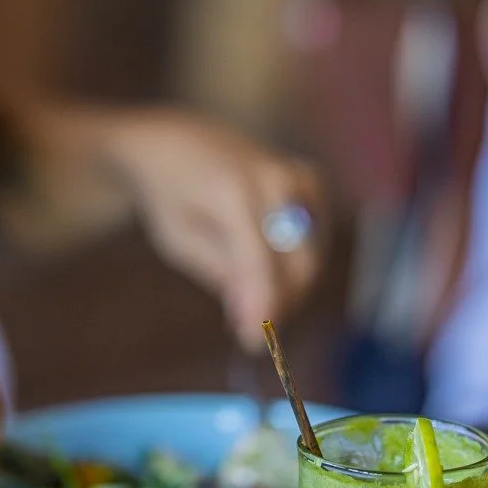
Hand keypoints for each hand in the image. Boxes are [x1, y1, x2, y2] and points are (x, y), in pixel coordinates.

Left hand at [102, 110, 321, 349]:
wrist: (175, 144)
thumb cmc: (170, 196)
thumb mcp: (180, 242)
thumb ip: (221, 276)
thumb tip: (256, 319)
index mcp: (232, 193)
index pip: (259, 264)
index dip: (262, 308)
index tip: (253, 343)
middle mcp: (272, 179)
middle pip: (297, 261)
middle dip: (279, 302)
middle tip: (249, 326)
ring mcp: (295, 174)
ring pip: (313, 250)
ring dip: (291, 283)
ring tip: (253, 293)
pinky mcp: (308, 177)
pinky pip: (317, 232)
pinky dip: (300, 256)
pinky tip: (272, 267)